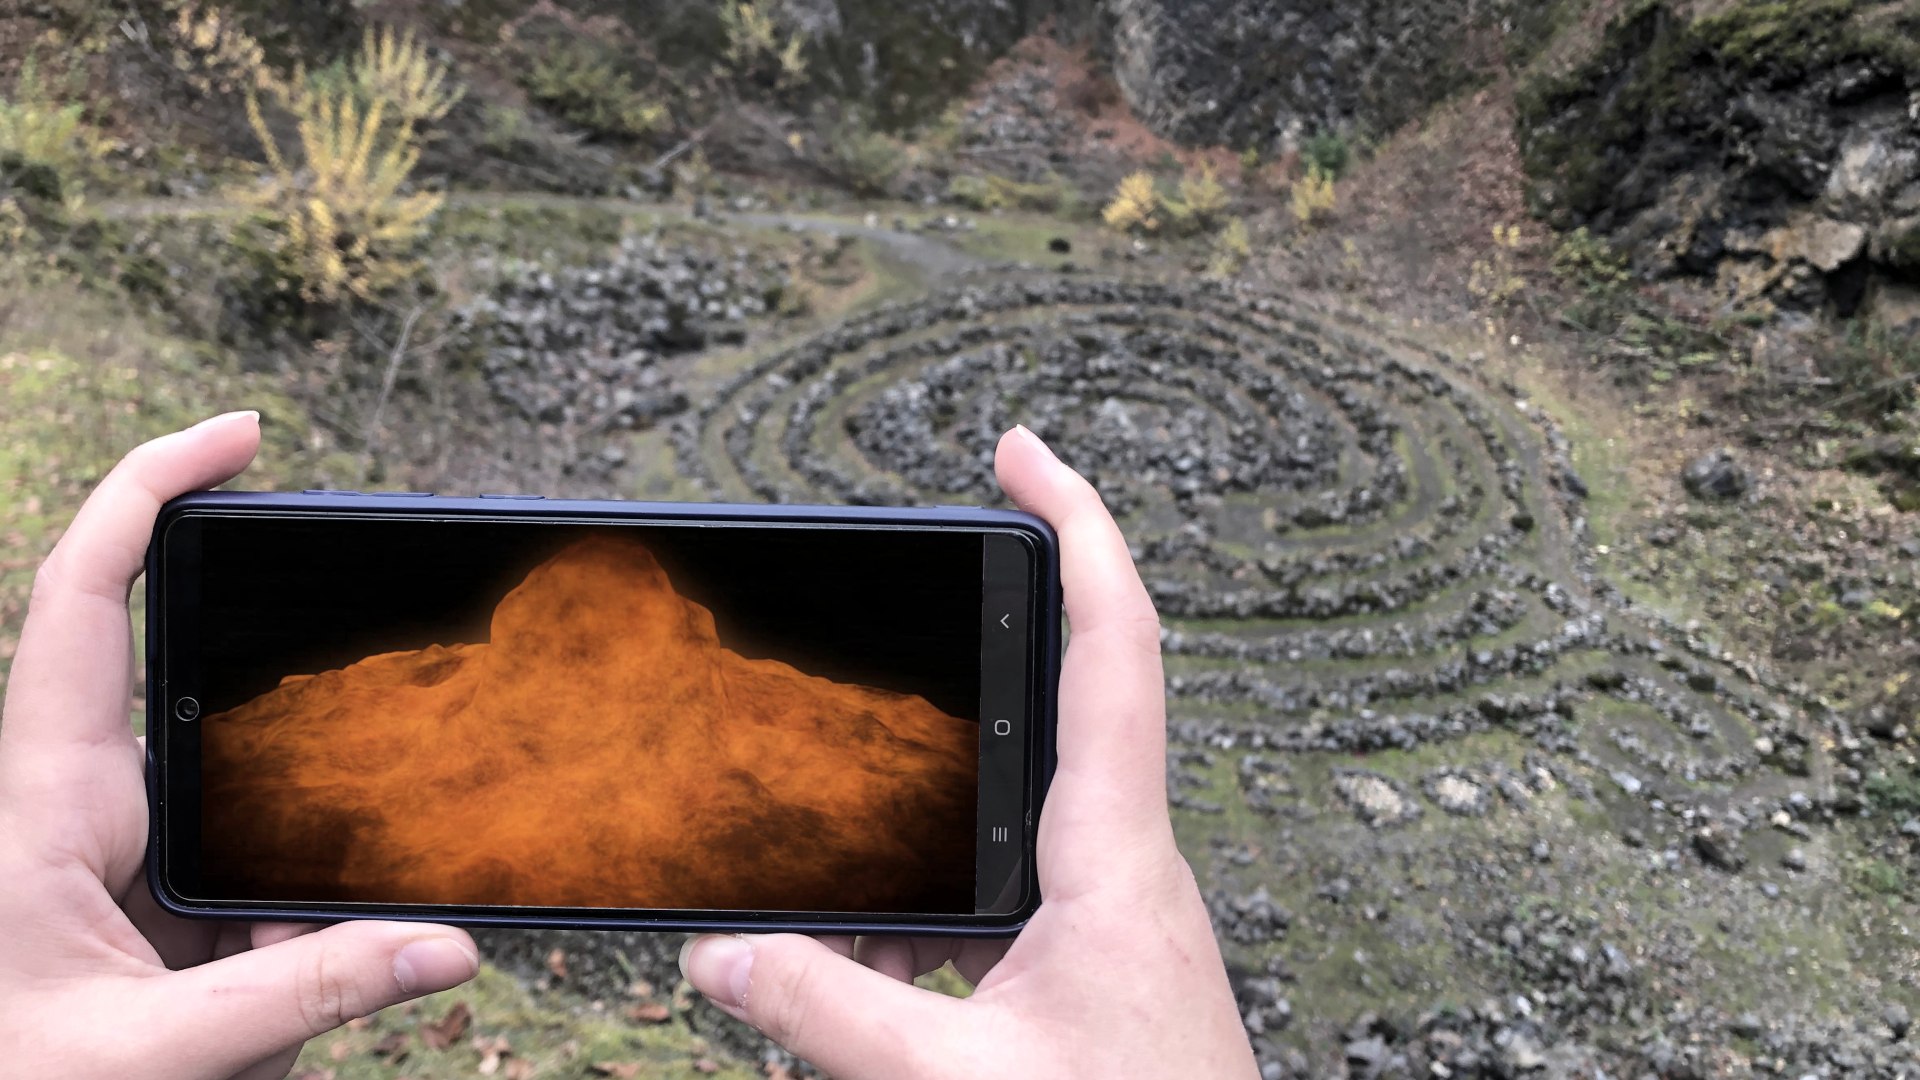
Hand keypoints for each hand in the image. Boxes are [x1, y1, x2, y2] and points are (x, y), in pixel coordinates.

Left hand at [0, 412, 479, 1079]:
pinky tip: (272, 1005)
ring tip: (260, 983)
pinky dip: (282, 928)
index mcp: (41, 802)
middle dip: (278, 708)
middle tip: (341, 727)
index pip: (80, 602)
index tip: (239, 436)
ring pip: (233, 798)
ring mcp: (108, 850)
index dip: (145, 493)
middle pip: (179, 678)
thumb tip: (446, 942)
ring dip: (282, 882)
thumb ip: (302, 994)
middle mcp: (71, 802)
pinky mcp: (139, 901)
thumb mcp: (150, 1057)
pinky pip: (243, 875)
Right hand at [679, 425, 1256, 1077]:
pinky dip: (934, 874)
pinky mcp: (1088, 958)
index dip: (1079, 528)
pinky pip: (1002, 876)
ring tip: (873, 760)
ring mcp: (1111, 907)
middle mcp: (1124, 860)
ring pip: (1025, 790)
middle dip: (1012, 605)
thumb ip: (830, 1015)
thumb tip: (719, 956)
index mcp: (1117, 855)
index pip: (1113, 648)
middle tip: (954, 533)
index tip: (1025, 449)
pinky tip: (872, 921)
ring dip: (954, 763)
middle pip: (1076, 684)